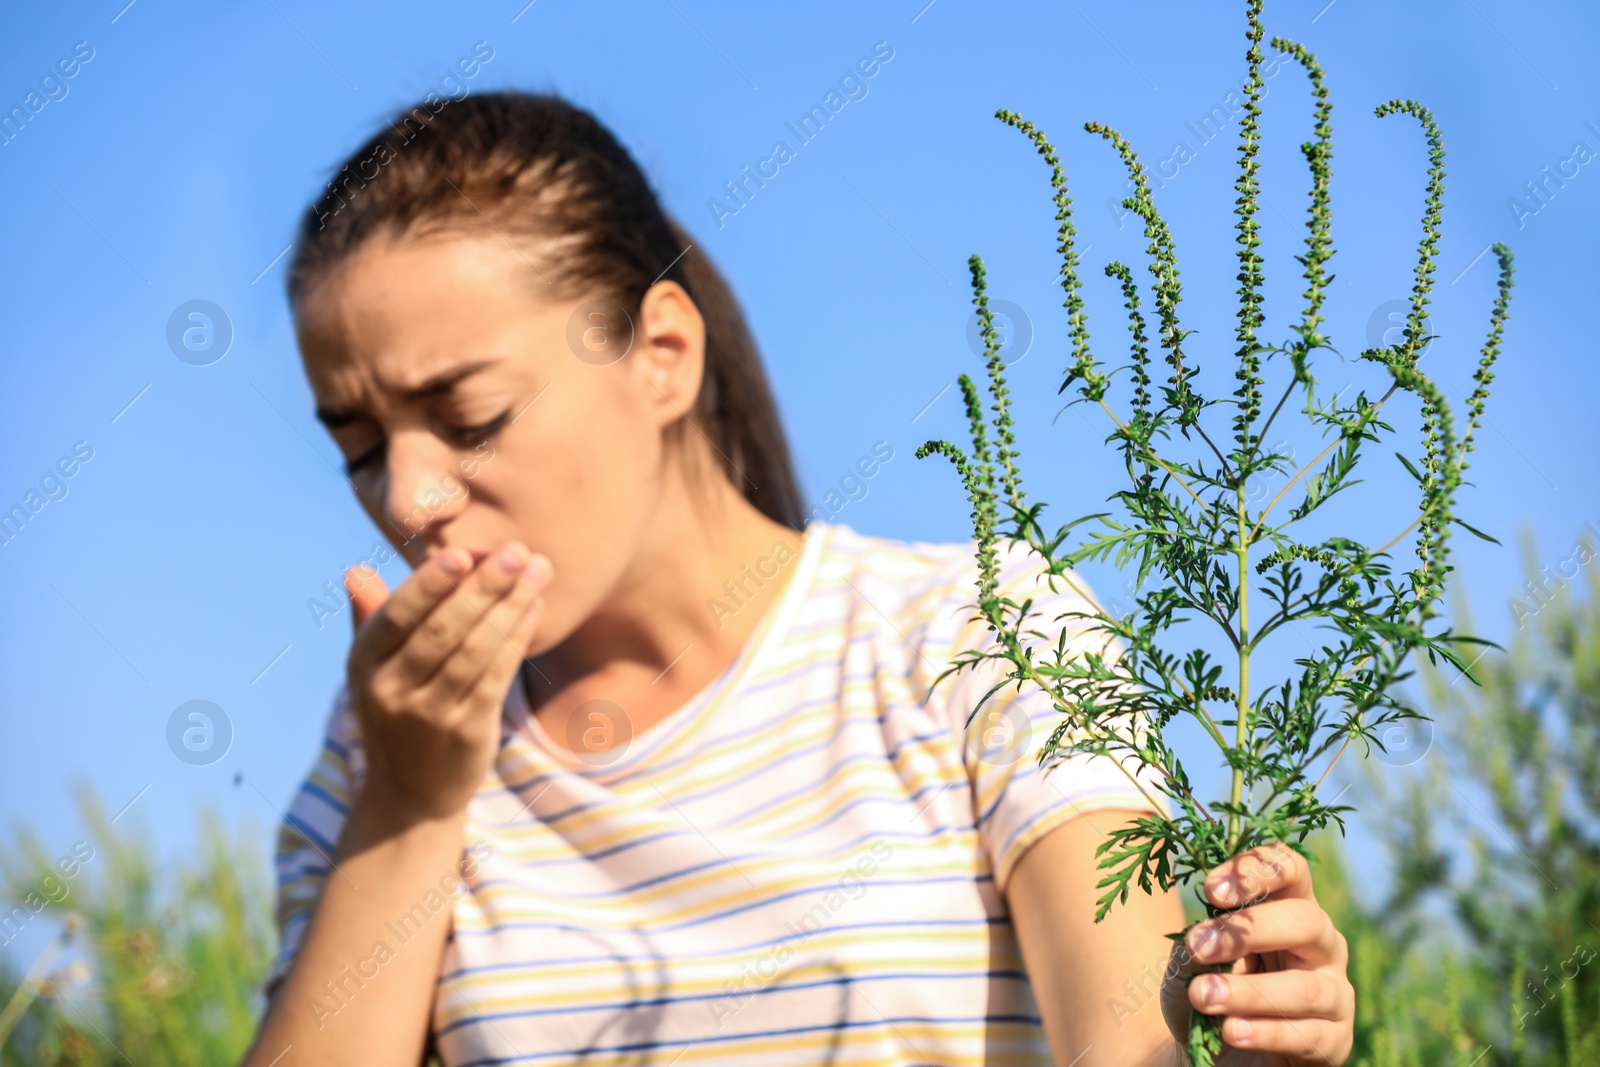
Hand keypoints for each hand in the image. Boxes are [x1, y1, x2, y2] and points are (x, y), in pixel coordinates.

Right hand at [343, 540, 551, 821]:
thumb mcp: (372, 671)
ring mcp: (429, 714)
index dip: (430, 584)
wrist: (411, 795)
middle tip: (517, 549)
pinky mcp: (466, 731)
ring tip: (537, 570)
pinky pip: (497, 676)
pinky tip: (534, 607)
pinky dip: (518, 637)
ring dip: (510, 605)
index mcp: (364, 664)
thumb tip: (356, 571)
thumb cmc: (396, 713)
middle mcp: (391, 690)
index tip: (464, 553)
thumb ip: (371, 620)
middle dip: (483, 586)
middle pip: (443, 630)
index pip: (397, 616)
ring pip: (476, 650)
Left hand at [1159, 842, 1353, 1064]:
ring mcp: (1335, 993)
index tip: (1210, 890)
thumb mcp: (1191, 960)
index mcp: (1289, 907)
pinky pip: (1307, 1035)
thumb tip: (1200, 939)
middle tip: (1199, 945)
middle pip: (1305, 921)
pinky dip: (1264, 1032)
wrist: (1207, 1052)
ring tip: (1203, 996)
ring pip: (1304, 988)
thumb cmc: (1205, 989)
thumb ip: (1197, 942)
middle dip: (1249, 932)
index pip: (1291, 869)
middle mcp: (1321, 944)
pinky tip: (1231, 1030)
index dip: (1257, 871)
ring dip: (1248, 992)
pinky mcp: (1335, 1040)